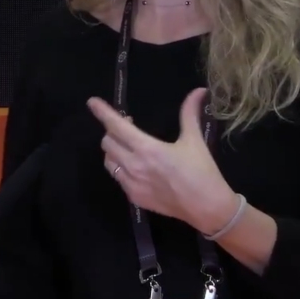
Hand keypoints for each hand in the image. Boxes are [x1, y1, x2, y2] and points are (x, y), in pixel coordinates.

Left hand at [87, 87, 238, 233]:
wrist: (207, 207)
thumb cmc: (201, 172)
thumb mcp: (194, 140)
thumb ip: (189, 113)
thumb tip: (198, 91)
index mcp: (147, 149)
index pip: (116, 126)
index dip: (103, 113)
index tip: (92, 102)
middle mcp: (134, 166)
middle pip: (107, 142)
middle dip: (113, 130)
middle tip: (129, 126)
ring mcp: (131, 184)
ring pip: (108, 161)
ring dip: (114, 149)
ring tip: (129, 145)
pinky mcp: (134, 198)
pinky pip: (118, 178)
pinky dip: (121, 167)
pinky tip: (136, 166)